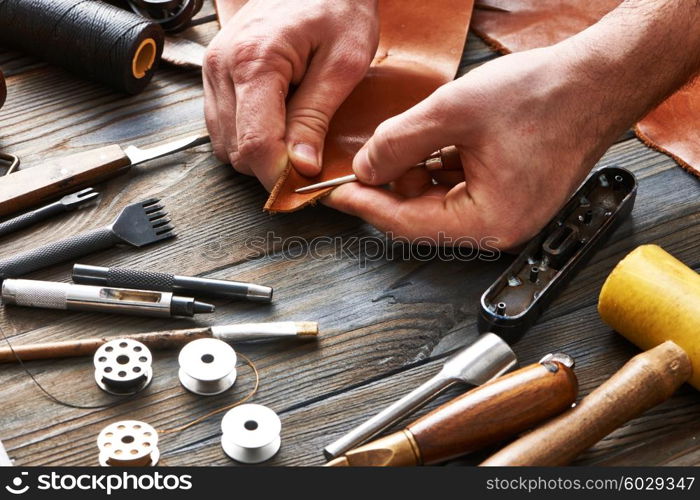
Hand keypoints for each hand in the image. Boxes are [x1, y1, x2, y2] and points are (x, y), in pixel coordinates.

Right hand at [203, 0, 378, 189]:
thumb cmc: (336, 5)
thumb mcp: (343, 63)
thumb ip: (316, 117)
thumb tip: (302, 167)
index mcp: (255, 61)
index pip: (255, 144)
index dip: (280, 176)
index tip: (306, 188)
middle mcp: (223, 66)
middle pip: (236, 150)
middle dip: (272, 167)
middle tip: (308, 164)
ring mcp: (214, 70)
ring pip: (226, 145)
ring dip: (259, 155)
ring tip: (295, 139)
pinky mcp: (216, 74)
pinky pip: (224, 127)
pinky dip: (249, 138)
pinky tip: (277, 126)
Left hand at [325, 46, 627, 249]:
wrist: (598, 78)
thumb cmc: (547, 95)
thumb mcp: (453, 111)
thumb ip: (398, 142)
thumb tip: (364, 166)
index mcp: (489, 221)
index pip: (407, 225)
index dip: (366, 205)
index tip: (335, 192)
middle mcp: (499, 228)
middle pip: (421, 217)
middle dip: (388, 188)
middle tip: (358, 164)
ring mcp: (506, 212)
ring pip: (438, 201)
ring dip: (411, 175)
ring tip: (394, 145)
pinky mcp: (509, 193)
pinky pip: (458, 189)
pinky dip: (435, 168)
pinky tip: (426, 144)